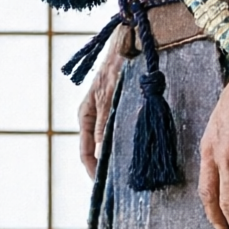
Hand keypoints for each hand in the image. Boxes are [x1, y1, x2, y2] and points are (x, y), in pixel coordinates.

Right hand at [77, 38, 124, 177]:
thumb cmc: (116, 66)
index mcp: (85, 116)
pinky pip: (125, 132)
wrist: (132, 42)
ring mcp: (109, 114)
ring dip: (122, 156)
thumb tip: (101, 155)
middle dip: (109, 167)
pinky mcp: (124, 109)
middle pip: (99, 151)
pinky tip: (143, 152)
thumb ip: (104, 126)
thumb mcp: (109, 98)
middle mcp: (96, 118)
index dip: (94, 172)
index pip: (85, 153)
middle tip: (124, 184)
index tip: (105, 186)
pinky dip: (132, 143)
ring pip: (114, 143)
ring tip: (135, 172)